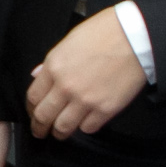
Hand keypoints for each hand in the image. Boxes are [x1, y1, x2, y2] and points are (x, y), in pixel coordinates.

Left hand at [24, 6, 145, 138]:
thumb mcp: (68, 42)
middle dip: (39, 128)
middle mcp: (66, 87)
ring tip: (60, 133)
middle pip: (44, 116)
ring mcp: (86, 100)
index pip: (33, 97)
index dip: (30, 109)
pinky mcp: (106, 109)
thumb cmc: (103, 33)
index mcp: (54, 68)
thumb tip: (38, 75)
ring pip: (63, 127)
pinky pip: (88, 128)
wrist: (134, 37)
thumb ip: (51, 63)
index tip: (33, 113)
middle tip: (40, 132)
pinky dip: (84, 128)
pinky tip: (84, 123)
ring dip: (60, 132)